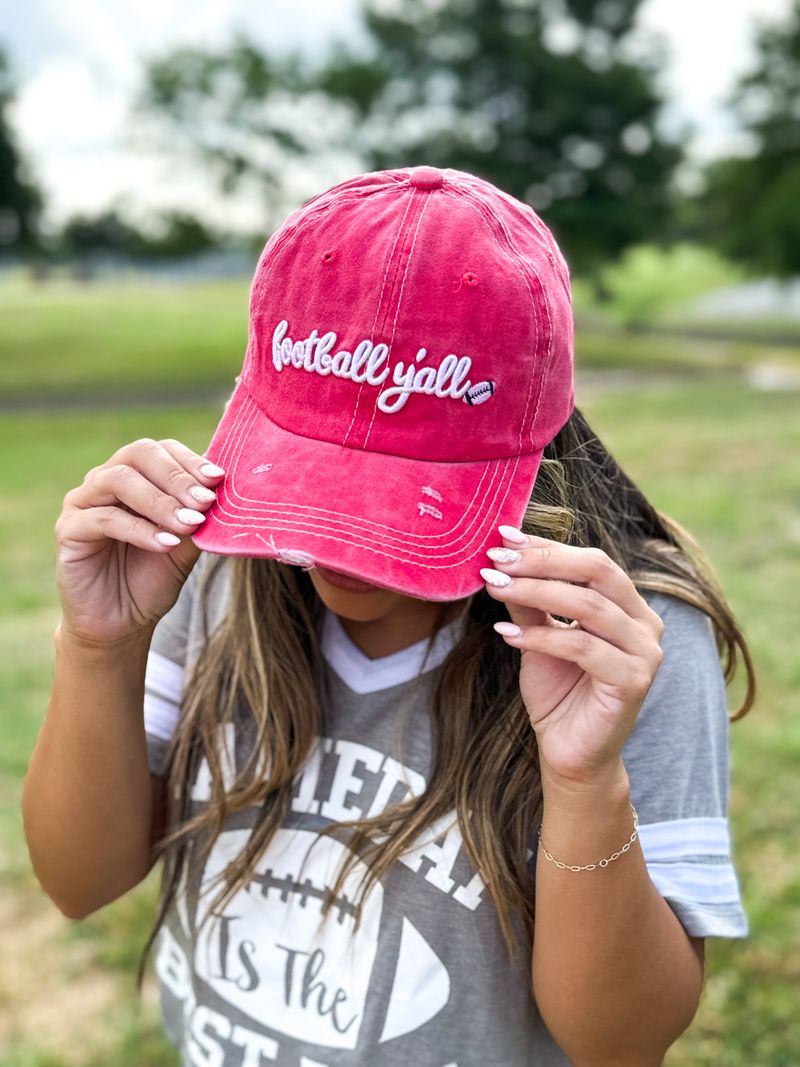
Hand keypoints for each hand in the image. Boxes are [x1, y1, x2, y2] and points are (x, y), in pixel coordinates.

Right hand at [54, 438, 224, 648]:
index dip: (190, 461)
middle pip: (139, 454)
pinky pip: (104, 519)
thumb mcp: (186, 546)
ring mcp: (83, 502)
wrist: (123, 623)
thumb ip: (199, 517)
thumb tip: (224, 491)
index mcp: (137, 476)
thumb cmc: (154, 579)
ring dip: (160, 501)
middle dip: (177, 477)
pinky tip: (167, 545)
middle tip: (205, 502)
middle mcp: (106, 480)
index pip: (162, 450)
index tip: (218, 479)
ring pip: (120, 481)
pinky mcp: (68, 530)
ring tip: (189, 524)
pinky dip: (141, 530)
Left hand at [481, 527, 664, 787]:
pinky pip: (584, 647)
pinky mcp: (634, 682)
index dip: (547, 546)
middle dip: (543, 561)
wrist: (569, 753)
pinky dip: (542, 637)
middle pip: (597, 572)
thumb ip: (528, 600)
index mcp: (628, 605)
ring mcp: (645, 652)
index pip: (591, 561)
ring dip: (535, 592)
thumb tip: (500, 558)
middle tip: (498, 559)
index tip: (503, 537)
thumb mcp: (537, 636)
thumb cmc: (557, 691)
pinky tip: (507, 635)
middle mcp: (645, 623)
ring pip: (588, 607)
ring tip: (495, 587)